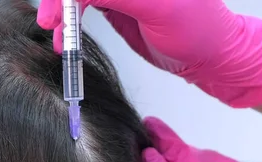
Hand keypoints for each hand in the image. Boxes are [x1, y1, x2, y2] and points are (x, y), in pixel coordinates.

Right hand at [36, 0, 261, 106]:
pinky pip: (85, 4)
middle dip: (61, 1)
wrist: (211, 57)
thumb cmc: (197, 30)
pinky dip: (72, 20)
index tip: (54, 13)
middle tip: (49, 23)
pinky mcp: (117, 2)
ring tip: (58, 37)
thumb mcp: (157, 8)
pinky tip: (66, 37)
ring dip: (63, 11)